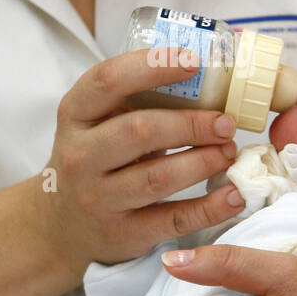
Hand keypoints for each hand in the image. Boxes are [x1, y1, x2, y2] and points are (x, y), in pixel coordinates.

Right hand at [31, 47, 244, 280]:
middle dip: (191, 124)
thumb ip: (136, 101)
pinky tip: (234, 195)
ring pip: (157, 178)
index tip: (194, 62)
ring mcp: (99, 198)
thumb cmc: (96, 157)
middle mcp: (80, 156)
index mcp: (76, 115)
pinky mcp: (124, 233)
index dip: (152, 66)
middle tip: (225, 122)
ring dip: (203, 162)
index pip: (108, 80)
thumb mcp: (98, 122)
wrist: (62, 222)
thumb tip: (208, 80)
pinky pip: (172, 220)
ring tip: (229, 151)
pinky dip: (209, 208)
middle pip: (139, 131)